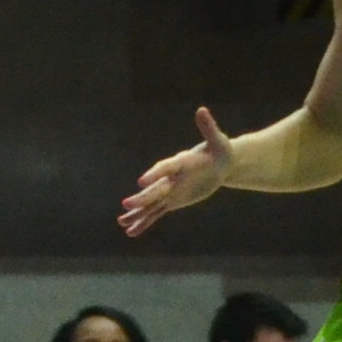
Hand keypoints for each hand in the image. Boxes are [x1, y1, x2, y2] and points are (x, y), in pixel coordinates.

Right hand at [121, 105, 235, 235]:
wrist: (220, 162)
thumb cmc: (220, 149)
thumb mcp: (218, 140)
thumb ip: (208, 127)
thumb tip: (201, 109)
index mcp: (180, 162)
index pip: (165, 168)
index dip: (153, 174)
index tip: (141, 182)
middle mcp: (171, 177)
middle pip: (155, 189)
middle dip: (141, 197)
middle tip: (126, 204)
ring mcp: (170, 190)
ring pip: (151, 204)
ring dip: (137, 212)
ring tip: (121, 222)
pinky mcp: (172, 200)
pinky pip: (156, 213)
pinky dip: (145, 222)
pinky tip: (132, 231)